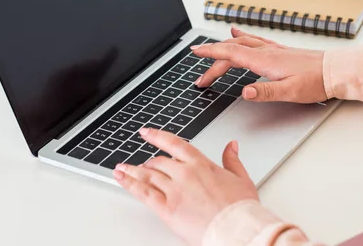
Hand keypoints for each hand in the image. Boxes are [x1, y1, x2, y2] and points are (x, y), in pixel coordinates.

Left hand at [113, 128, 257, 245]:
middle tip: (142, 164)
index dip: (156, 136)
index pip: (173, 143)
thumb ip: (232, 159)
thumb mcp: (241, 178)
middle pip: (158, 162)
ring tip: (121, 168)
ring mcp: (174, 190)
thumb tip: (231, 145)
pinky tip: (121, 178)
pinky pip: (142, 193)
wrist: (237, 229)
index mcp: (201, 164)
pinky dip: (129, 183)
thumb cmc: (241, 209)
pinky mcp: (167, 208)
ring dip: (132, 170)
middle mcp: (184, 173)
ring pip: (147, 175)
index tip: (146, 133)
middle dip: (148, 162)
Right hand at [191, 27, 326, 102]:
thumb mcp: (290, 92)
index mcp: (265, 61)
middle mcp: (266, 52)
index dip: (211, 54)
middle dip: (213, 60)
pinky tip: (238, 32)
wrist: (336, 71)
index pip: (231, 55)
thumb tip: (243, 92)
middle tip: (201, 77)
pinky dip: (241, 36)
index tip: (195, 52)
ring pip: (241, 44)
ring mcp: (273, 50)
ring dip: (223, 48)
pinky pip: (254, 40)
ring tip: (210, 51)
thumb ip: (265, 92)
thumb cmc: (316, 82)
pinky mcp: (280, 51)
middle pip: (232, 51)